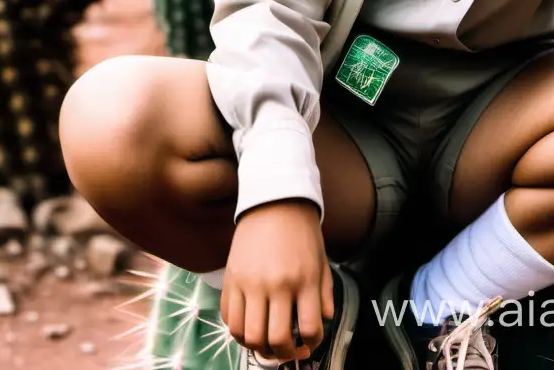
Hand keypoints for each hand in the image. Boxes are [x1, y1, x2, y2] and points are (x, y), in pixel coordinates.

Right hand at [221, 198, 334, 361]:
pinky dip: (239, 330)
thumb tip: (324, 321)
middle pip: (275, 340)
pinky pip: (230, 319)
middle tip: (287, 350)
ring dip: (258, 347)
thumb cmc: (301, 231)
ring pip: (248, 336)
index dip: (311, 344)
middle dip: (284, 354)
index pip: (309, 328)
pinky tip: (250, 325)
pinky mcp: (231, 279)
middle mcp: (276, 284)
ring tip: (267, 341)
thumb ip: (324, 293)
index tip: (309, 344)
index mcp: (304, 279)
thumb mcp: (321, 260)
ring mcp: (250, 283)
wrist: (274, 200)